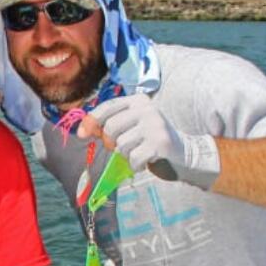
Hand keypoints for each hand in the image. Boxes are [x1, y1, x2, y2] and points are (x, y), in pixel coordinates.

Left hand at [83, 94, 219, 188]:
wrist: (184, 153)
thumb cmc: (150, 140)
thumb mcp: (131, 125)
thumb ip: (109, 124)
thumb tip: (83, 130)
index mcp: (138, 100)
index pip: (108, 106)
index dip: (91, 120)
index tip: (81, 134)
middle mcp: (147, 108)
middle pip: (111, 128)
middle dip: (112, 142)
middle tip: (125, 146)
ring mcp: (155, 125)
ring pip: (121, 145)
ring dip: (126, 154)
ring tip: (140, 151)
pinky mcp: (160, 143)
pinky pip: (133, 158)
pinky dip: (136, 164)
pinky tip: (146, 161)